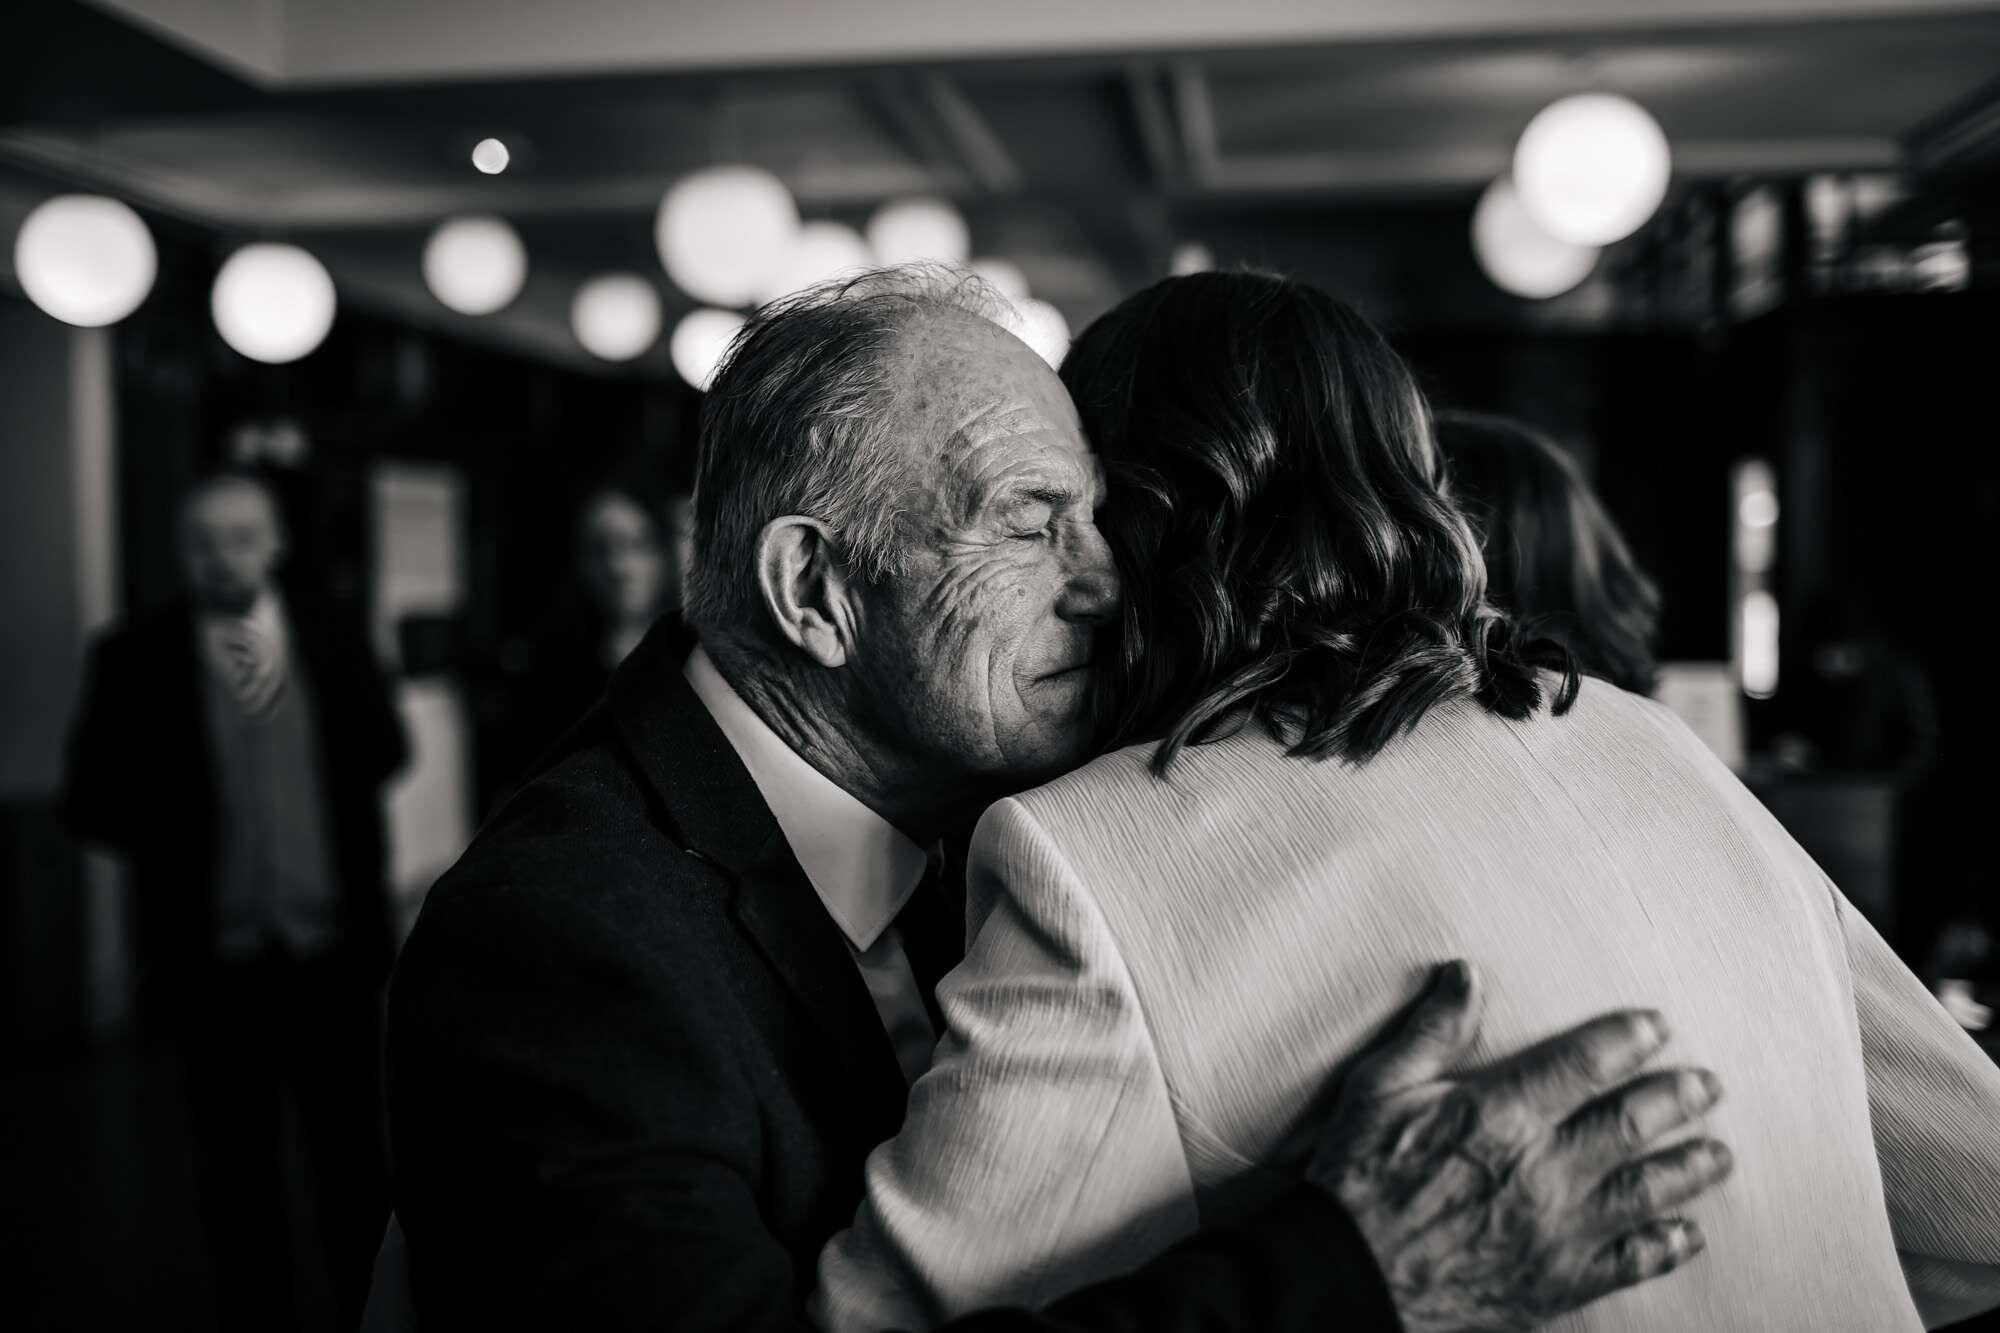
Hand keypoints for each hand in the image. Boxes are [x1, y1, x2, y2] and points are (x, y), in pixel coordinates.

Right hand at [1307, 961, 1731, 1332]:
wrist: (1348, 1276)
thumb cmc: (1356, 1177)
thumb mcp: (1379, 1088)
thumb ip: (1431, 1031)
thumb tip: (1466, 974)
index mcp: (1499, 1115)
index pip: (1583, 1064)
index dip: (1627, 1040)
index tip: (1657, 1027)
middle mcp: (1540, 1170)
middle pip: (1630, 1126)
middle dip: (1677, 1100)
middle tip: (1708, 1086)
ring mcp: (1555, 1231)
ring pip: (1644, 1193)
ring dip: (1688, 1169)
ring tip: (1717, 1154)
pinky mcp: (1556, 1282)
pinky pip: (1628, 1263)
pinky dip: (1664, 1246)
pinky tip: (1687, 1234)